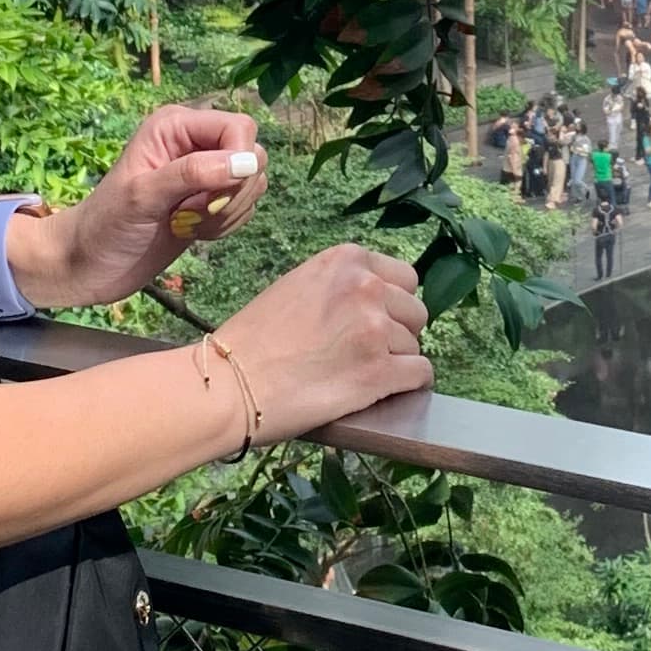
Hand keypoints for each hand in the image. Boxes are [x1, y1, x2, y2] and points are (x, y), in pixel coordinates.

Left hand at [11, 104, 263, 310]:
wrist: (89, 265)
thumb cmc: (105, 226)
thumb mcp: (143, 195)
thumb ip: (193, 173)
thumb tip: (246, 162)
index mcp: (176, 126)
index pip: (239, 127)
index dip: (238, 159)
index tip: (212, 194)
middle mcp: (195, 143)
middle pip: (253, 154)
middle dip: (232, 191)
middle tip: (192, 211)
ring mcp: (206, 174)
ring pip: (253, 183)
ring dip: (228, 212)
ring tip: (187, 224)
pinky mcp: (212, 202)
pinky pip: (245, 206)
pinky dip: (227, 224)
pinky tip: (194, 233)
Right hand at [216, 241, 431, 441]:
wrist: (229, 383)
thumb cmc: (253, 340)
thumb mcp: (298, 286)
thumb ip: (340, 286)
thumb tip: (378, 302)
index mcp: (346, 260)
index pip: (404, 277)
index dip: (392, 304)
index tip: (374, 321)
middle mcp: (366, 287)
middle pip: (414, 311)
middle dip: (397, 332)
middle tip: (363, 352)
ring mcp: (375, 329)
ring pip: (414, 346)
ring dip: (394, 361)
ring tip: (356, 374)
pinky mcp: (379, 372)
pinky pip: (420, 374)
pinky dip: (407, 385)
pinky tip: (383, 390)